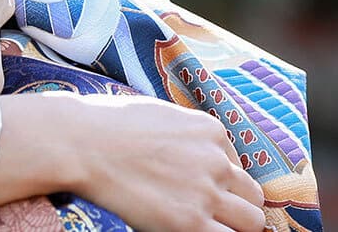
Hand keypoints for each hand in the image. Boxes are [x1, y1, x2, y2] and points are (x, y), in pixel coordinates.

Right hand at [0, 93, 265, 231]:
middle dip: (238, 207)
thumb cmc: (109, 126)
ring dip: (235, 227)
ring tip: (206, 225)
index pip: (238, 165)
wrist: (83, 143)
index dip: (223, 182)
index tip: (206, 192)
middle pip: (253, 196)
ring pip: (251, 222)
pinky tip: (194, 231)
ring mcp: (207, 193)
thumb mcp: (161, 117)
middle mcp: (217, 160)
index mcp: (212, 130)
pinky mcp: (190, 222)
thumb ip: (187, 137)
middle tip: (214, 217)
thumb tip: (189, 155)